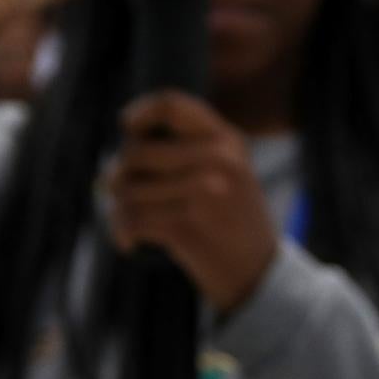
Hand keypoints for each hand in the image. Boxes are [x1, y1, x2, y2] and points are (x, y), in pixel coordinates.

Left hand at [105, 93, 279, 313]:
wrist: (260, 273)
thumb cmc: (235, 222)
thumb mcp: (230, 171)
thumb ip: (190, 151)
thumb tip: (120, 151)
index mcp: (227, 139)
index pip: (172, 104)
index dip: (141, 112)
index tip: (128, 128)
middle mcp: (216, 158)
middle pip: (136, 150)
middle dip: (119, 175)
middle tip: (120, 193)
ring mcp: (202, 191)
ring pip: (127, 188)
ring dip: (118, 209)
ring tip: (127, 222)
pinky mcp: (186, 225)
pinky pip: (131, 219)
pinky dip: (122, 232)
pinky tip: (130, 242)